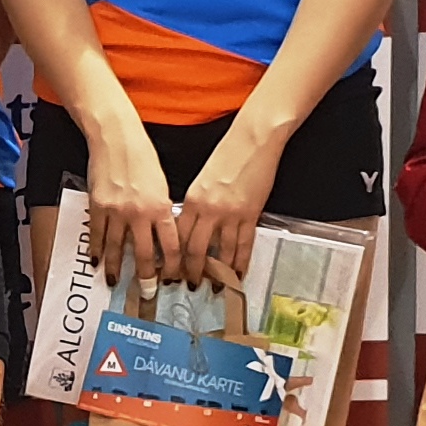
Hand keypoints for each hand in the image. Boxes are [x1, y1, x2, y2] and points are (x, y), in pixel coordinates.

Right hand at [82, 114, 182, 290]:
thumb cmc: (142, 156)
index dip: (172, 267)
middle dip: (146, 279)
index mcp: (161, 207)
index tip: (172, 278)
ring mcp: (116, 212)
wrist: (116, 138)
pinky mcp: (97, 207)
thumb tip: (161, 236)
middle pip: (143, 256)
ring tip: (114, 281)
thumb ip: (161, 212)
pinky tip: (96, 261)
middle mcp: (139, 213)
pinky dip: (96, 251)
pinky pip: (96, 236)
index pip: (170, 247)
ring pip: (116, 250)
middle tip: (147, 293)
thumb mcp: (162, 185)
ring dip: (115, 269)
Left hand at [175, 117, 281, 284]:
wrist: (253, 140)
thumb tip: (193, 228)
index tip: (173, 270)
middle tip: (192, 285)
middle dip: (192, 272)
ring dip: (218, 273)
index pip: (177, 237)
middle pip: (195, 250)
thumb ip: (197, 205)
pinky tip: (239, 273)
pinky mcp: (250, 214)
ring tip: (217, 286)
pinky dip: (241, 263)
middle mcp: (208, 210)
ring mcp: (230, 214)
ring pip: (221, 253)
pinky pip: (244, 245)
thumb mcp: (202, 180)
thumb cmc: (228, 154)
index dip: (174, 258)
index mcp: (192, 200)